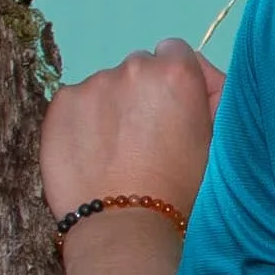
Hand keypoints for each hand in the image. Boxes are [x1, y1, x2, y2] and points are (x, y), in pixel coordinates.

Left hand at [44, 41, 221, 222]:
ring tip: (115, 149)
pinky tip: (91, 151)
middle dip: (144, 92)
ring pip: (106, 86)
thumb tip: (203, 85)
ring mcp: (92, 83)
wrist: (124, 224)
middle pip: (139, 67)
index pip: (176, 51)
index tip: (176, 106)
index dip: (177, 78)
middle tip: (146, 133)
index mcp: (176, 72)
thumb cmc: (179, 187)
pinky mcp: (60, 103)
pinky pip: (76, 103)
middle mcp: (133, 67)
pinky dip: (83, 121)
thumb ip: (210, 100)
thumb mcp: (214, 140)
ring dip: (112, 107)